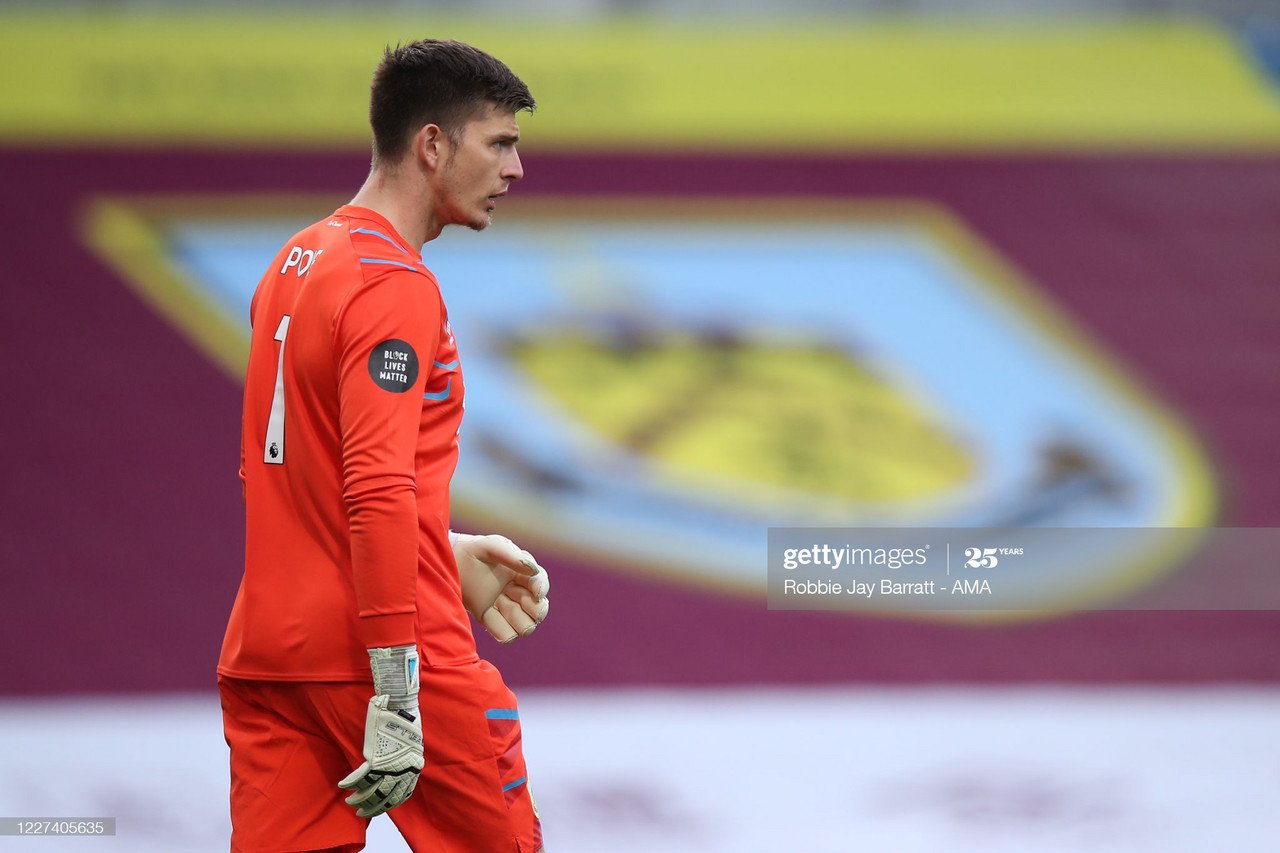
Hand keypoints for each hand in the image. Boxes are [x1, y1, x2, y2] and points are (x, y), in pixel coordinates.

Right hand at [338, 646, 422, 817]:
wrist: (400, 703)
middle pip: (386, 797)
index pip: (404, 793)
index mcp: (413, 764)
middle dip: (373, 807)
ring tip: (351, 804)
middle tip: (362, 813)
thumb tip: (399, 758)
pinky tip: (343, 786)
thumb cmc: (404, 717)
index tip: (384, 809)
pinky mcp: (374, 757)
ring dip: (359, 799)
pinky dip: (350, 783)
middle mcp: (402, 768)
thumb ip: (403, 753)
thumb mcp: (411, 740)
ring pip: (372, 791)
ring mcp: (387, 764)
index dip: (392, 803)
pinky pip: (359, 777)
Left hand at [453, 534, 549, 642]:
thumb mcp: (491, 546)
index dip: (541, 588)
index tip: (537, 591)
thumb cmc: (469, 551)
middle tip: (533, 609)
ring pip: (523, 624)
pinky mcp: (486, 617)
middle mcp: (514, 590)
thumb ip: (512, 555)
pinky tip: (499, 627)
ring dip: (524, 624)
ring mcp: (501, 605)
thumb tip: (533, 570)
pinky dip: (506, 634)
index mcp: (519, 571)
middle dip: (538, 610)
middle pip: (536, 608)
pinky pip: (504, 633)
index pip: (539, 582)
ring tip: (515, 618)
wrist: (442, 563)